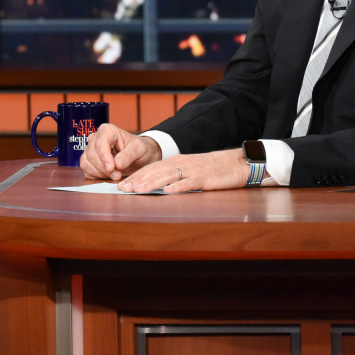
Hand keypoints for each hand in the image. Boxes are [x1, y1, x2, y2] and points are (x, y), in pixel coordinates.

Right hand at [80, 123, 162, 180]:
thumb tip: (117, 164)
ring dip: (99, 173)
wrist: (138, 157)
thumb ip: (129, 155)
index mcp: (107, 130)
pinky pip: (85, 170)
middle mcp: (96, 138)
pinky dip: (95, 176)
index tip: (112, 168)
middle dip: (104, 168)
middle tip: (118, 175)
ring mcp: (91, 150)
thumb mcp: (139, 149)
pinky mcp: (89, 161)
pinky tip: (107, 176)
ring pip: (86, 162)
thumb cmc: (139, 149)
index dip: (104, 157)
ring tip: (115, 176)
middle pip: (92, 154)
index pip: (100, 143)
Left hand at [117, 149, 249, 193]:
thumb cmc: (209, 169)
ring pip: (168, 176)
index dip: (135, 177)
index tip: (121, 185)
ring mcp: (192, 171)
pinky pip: (189, 183)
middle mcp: (181, 164)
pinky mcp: (204, 178)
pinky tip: (168, 192)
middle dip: (138, 180)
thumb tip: (153, 185)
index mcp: (175, 162)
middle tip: (123, 189)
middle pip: (156, 171)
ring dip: (152, 183)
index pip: (151, 169)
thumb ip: (172, 175)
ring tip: (138, 190)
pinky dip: (178, 187)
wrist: (233, 164)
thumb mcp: (188, 169)